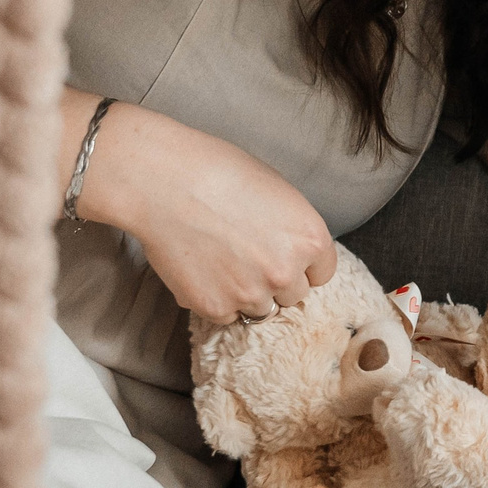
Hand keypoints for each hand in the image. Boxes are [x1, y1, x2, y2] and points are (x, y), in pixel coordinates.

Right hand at [74, 98, 336, 325]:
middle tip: (245, 256)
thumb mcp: (276, 191)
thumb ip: (292, 229)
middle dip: (274, 280)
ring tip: (221, 262)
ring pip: (260, 309)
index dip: (301, 265)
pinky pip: (225, 315)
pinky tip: (201, 269)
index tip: (282, 257)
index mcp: (310, 239)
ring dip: (246, 294)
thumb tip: (292, 250)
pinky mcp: (215, 307)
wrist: (165, 182)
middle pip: (293, 295)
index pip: (322, 273)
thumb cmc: (218, 171)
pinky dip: (215, 300)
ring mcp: (251, 294)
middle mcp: (286, 272)